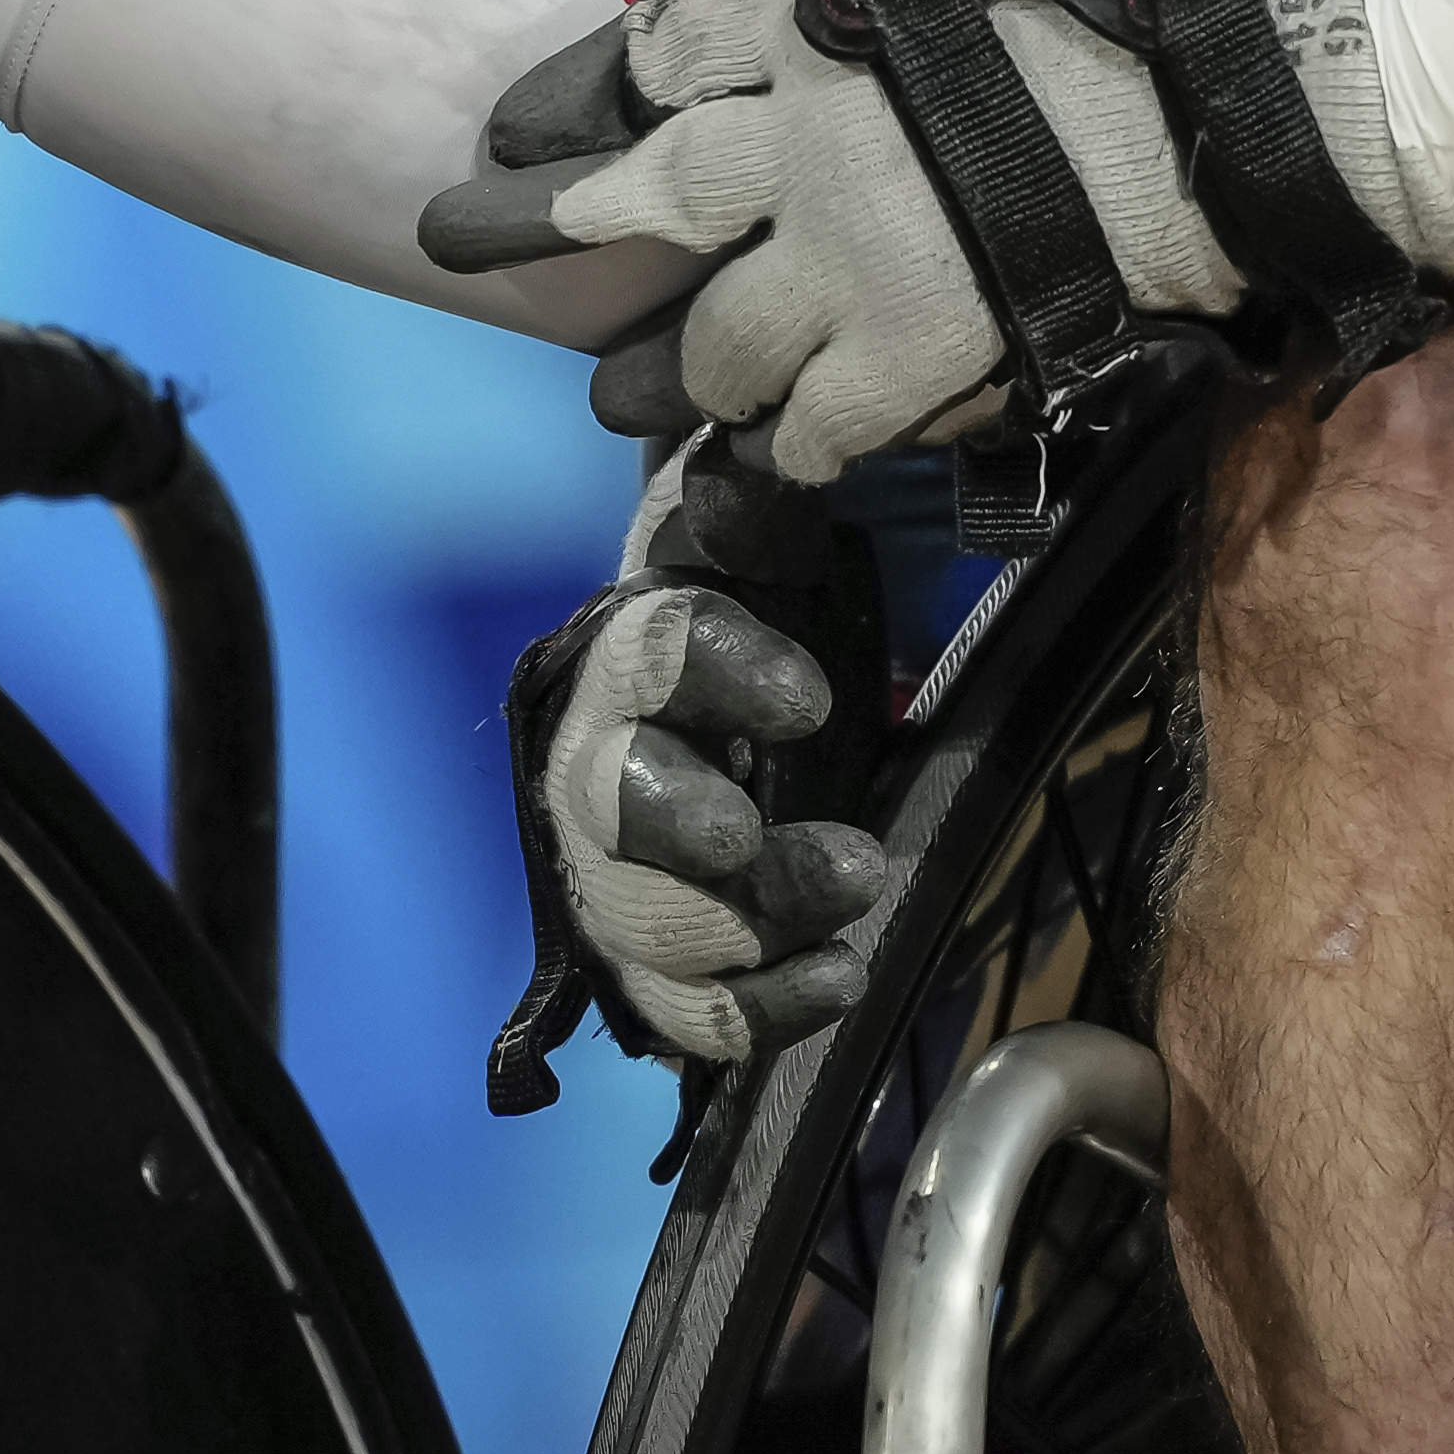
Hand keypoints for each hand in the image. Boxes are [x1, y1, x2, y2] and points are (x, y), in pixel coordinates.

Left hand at [429, 0, 1244, 482]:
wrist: (1250, 90)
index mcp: (814, 17)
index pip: (659, 53)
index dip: (585, 94)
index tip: (519, 130)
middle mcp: (808, 141)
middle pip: (648, 201)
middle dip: (547, 230)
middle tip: (470, 250)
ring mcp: (858, 256)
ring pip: (720, 337)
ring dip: (681, 368)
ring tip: (640, 393)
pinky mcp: (921, 355)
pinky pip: (815, 424)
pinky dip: (788, 443)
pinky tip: (779, 451)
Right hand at [489, 436, 895, 1106]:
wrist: (732, 692)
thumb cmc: (750, 603)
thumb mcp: (755, 530)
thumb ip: (756, 497)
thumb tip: (771, 444)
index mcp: (624, 655)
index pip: (644, 657)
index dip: (712, 675)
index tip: (807, 697)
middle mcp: (598, 768)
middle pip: (612, 808)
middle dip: (686, 825)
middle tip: (778, 842)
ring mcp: (617, 874)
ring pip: (643, 920)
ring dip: (743, 924)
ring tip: (854, 886)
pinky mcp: (656, 958)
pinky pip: (677, 1010)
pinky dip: (751, 1008)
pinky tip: (835, 979)